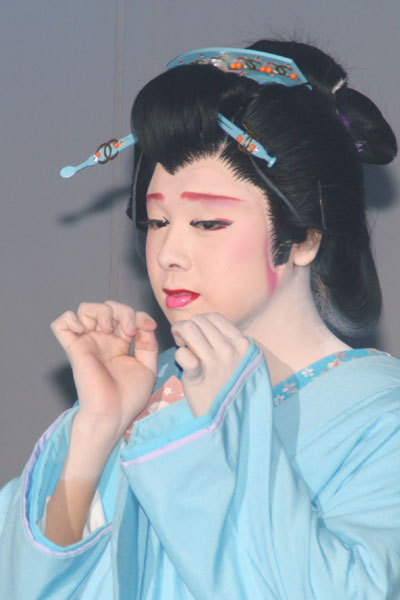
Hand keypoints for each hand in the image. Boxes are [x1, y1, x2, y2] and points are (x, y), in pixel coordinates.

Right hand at [51, 301, 157, 446]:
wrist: (113, 414)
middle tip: (129, 330)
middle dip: (123, 311)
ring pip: (85, 309)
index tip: (147, 328)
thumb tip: (145, 323)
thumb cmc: (129, 397)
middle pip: (108, 306)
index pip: (127, 315)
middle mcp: (103, 340)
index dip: (139, 315)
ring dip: (100, 311)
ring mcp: (88, 342)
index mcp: (121, 343)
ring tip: (108, 329)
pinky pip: (60, 324)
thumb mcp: (148, 367)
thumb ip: (148, 343)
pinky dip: (71, 319)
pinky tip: (84, 329)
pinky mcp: (74, 349)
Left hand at [171, 313, 249, 416]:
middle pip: (199, 321)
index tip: (194, 334)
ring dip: (179, 334)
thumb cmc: (232, 390)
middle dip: (186, 326)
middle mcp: (231, 350)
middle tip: (183, 340)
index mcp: (243, 344)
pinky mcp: (199, 377)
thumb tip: (203, 324)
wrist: (231, 422)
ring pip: (189, 329)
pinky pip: (182, 353)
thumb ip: (228, 343)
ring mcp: (216, 363)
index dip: (199, 322)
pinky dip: (179, 354)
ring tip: (180, 345)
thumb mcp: (242, 363)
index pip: (214, 318)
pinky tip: (183, 363)